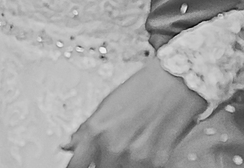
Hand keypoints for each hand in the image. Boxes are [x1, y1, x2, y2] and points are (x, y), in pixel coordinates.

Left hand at [61, 59, 205, 167]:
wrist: (175, 83)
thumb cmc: (141, 89)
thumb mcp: (106, 106)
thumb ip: (85, 131)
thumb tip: (68, 146)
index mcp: (97, 130)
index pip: (76, 165)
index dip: (76, 166)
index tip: (79, 166)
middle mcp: (114, 146)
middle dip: (103, 162)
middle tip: (116, 145)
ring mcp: (136, 157)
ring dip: (123, 162)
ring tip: (132, 142)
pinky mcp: (156, 163)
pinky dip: (141, 163)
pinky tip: (146, 144)